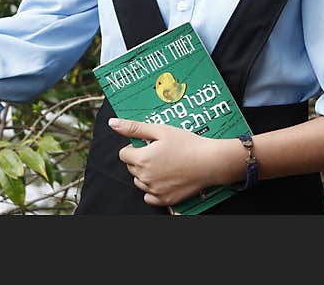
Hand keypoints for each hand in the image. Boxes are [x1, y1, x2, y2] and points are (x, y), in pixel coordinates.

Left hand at [108, 117, 236, 206]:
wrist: (210, 162)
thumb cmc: (187, 144)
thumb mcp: (160, 130)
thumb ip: (134, 128)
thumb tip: (113, 123)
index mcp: (141, 159)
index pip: (123, 154)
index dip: (135, 147)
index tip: (149, 144)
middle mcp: (145, 177)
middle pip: (131, 167)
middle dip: (140, 159)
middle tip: (159, 152)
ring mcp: (155, 191)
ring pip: (140, 181)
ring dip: (146, 173)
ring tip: (164, 164)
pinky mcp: (165, 200)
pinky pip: (149, 197)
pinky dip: (153, 189)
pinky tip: (165, 179)